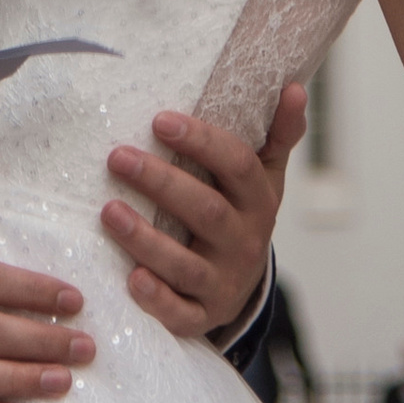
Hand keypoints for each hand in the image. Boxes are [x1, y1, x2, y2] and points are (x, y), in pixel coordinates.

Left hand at [101, 79, 306, 338]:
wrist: (242, 285)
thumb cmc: (241, 214)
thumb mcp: (264, 177)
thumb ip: (277, 135)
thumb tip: (294, 87)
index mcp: (259, 200)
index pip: (236, 165)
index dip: (201, 142)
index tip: (160, 120)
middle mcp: (244, 242)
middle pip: (206, 210)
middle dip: (161, 182)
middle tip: (118, 156)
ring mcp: (223, 282)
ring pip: (186, 263)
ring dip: (146, 239)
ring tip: (109, 211)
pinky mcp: (201, 315)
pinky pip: (181, 313)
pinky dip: (157, 299)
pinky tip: (131, 279)